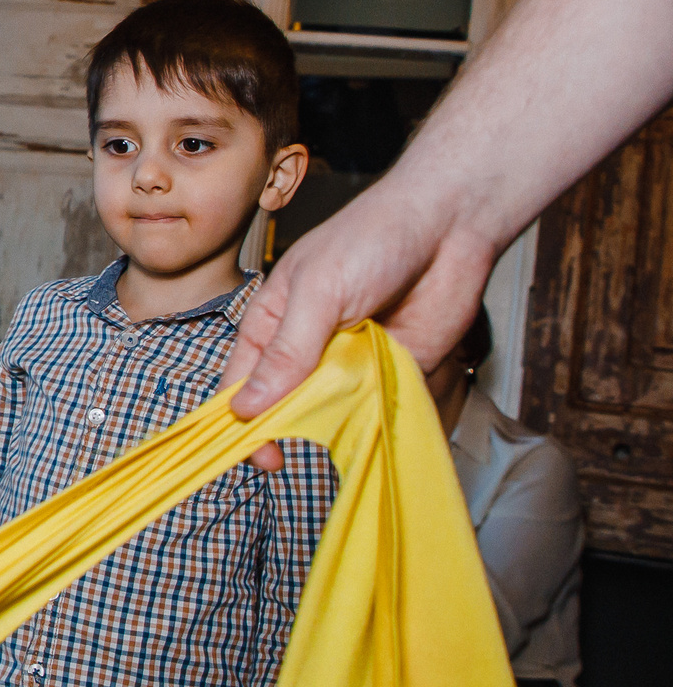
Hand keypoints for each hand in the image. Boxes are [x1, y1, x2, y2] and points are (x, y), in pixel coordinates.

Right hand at [222, 177, 492, 469]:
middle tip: (278, 460)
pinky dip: (370, 423)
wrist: (449, 227)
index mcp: (272, 326)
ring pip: (327, 414)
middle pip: (281, 406)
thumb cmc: (372, 239)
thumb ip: (286, 352)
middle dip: (278, 432)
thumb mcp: (317, 292)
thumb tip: (246, 406)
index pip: (241, 382)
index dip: (237, 417)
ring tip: (322, 445)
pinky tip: (365, 432)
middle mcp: (306, 352)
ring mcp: (348, 366)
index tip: (243, 449)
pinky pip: (373, 409)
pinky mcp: (391, 374)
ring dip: (325, 431)